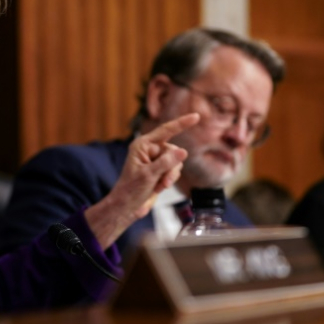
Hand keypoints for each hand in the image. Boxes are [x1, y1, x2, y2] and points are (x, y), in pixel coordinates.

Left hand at [84, 113, 199, 248]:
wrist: (126, 207)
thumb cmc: (130, 190)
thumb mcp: (149, 175)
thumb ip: (166, 163)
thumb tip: (183, 151)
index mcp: (142, 145)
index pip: (165, 130)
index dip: (181, 123)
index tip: (196, 116)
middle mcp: (149, 150)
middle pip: (173, 151)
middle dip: (171, 167)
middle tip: (163, 182)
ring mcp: (155, 160)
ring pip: (176, 162)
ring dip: (171, 175)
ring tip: (160, 185)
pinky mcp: (160, 170)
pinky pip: (174, 170)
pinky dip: (170, 179)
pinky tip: (159, 187)